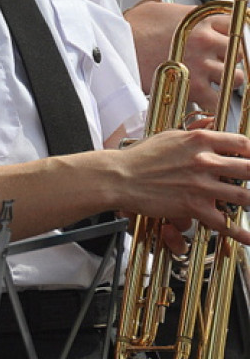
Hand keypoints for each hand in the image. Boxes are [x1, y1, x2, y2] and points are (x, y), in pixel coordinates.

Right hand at [115, 128, 249, 242]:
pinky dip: (239, 232)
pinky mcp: (194, 206)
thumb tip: (212, 123)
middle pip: (249, 168)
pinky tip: (247, 236)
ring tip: (248, 202)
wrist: (121, 177)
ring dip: (249, 200)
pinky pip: (224, 222)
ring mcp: (201, 185)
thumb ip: (195, 130)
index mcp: (199, 140)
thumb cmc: (141, 157)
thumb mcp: (170, 135)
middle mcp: (204, 160)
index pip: (241, 143)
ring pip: (244, 196)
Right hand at [125, 0, 242, 111]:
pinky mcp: (193, 86)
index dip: (236, 36)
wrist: (116, 45)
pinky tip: (206, 100)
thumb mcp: (161, 9)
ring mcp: (202, 63)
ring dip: (229, 82)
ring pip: (236, 78)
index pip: (237, 25)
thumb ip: (183, 13)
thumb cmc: (133, 28)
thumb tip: (184, 17)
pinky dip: (215, 103)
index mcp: (201, 20)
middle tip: (221, 64)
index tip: (233, 42)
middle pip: (240, 52)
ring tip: (215, 83)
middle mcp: (206, 40)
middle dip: (234, 60)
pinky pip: (218, 100)